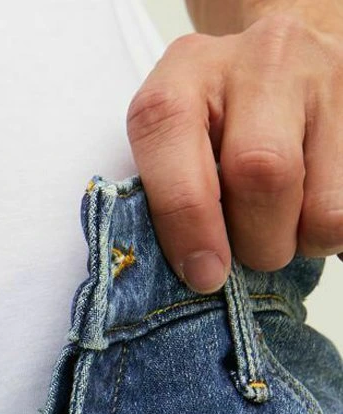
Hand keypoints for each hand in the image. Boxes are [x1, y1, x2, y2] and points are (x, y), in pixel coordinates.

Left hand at [125, 9, 342, 293]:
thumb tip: (192, 272)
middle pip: (263, 171)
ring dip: (302, 241)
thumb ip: (166, 194)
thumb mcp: (176, 142)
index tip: (204, 273)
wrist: (284, 61)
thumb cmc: (217, 122)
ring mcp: (324, 77)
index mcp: (188, 70)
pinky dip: (331, 228)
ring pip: (323, 204)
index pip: (174, 136)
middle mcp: (261, 61)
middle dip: (256, 242)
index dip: (187, 221)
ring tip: (286, 229)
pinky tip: (312, 209)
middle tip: (251, 252)